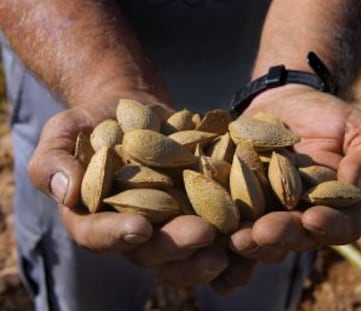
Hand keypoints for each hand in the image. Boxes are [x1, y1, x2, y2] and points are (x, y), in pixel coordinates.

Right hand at [27, 100, 227, 284]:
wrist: (134, 109)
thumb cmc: (94, 121)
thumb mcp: (64, 132)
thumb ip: (52, 161)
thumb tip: (64, 191)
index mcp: (93, 218)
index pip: (98, 235)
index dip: (116, 236)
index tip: (139, 227)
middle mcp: (130, 229)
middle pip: (150, 249)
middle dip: (175, 245)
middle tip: (202, 234)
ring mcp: (165, 223)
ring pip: (184, 249)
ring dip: (207, 252)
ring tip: (231, 244)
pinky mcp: (193, 209)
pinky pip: (211, 228)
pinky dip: (229, 235)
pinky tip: (249, 232)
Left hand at [229, 84, 360, 260]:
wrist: (287, 102)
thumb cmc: (329, 118)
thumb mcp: (360, 129)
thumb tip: (360, 182)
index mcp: (337, 208)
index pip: (340, 227)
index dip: (329, 226)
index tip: (314, 218)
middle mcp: (302, 217)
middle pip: (295, 238)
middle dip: (280, 236)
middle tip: (264, 232)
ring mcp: (269, 213)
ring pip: (261, 236)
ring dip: (249, 240)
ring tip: (237, 236)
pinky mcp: (239, 201)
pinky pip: (231, 217)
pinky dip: (222, 224)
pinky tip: (210, 224)